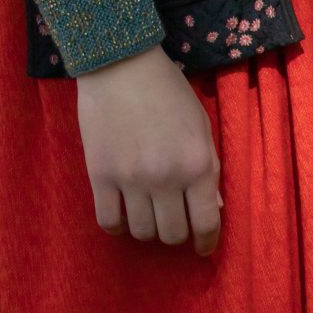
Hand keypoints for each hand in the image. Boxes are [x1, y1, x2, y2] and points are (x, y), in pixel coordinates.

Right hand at [75, 47, 221, 253]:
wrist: (120, 63)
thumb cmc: (168, 92)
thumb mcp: (201, 128)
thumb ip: (209, 170)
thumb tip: (213, 208)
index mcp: (198, 166)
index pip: (206, 223)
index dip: (206, 243)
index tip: (202, 249)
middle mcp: (166, 178)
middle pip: (172, 234)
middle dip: (176, 234)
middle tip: (172, 222)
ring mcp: (131, 178)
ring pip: (142, 232)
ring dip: (148, 229)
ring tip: (148, 214)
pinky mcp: (100, 174)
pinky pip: (108, 220)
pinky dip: (118, 226)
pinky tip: (123, 217)